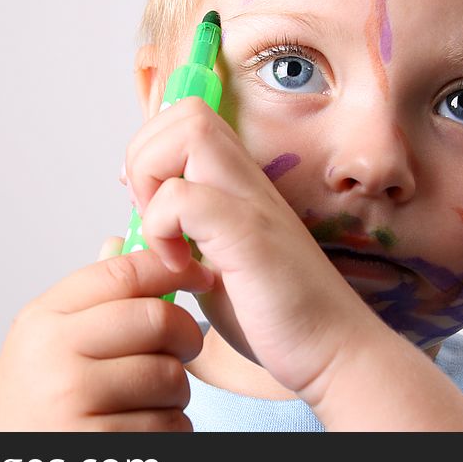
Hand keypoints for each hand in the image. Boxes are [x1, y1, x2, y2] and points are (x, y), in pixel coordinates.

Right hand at [0, 237, 213, 430]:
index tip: (201, 273)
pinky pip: (168, 426)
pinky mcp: (97, 445)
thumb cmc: (34, 403)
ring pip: (170, 377)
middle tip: (184, 347)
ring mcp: (74, 401)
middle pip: (157, 320)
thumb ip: (88, 297)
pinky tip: (144, 431)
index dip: (172, 267)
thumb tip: (121, 240)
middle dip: (186, 334)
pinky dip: (171, 430)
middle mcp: (54, 354)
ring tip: (152, 399)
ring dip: (177, 392)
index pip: (121, 273)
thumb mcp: (44, 342)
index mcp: (44, 319)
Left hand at [124, 96, 380, 400]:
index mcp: (237, 182)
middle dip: (145, 155)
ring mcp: (251, 201)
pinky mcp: (249, 234)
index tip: (145, 204)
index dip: (151, 150)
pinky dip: (163, 229)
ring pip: (187, 131)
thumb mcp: (215, 266)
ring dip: (153, 179)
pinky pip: (184, 196)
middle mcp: (247, 180)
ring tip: (164, 235)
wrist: (336, 351)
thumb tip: (125, 231)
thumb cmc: (277, 314)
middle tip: (150, 214)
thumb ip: (180, 238)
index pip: (187, 117)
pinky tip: (181, 267)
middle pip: (185, 110)